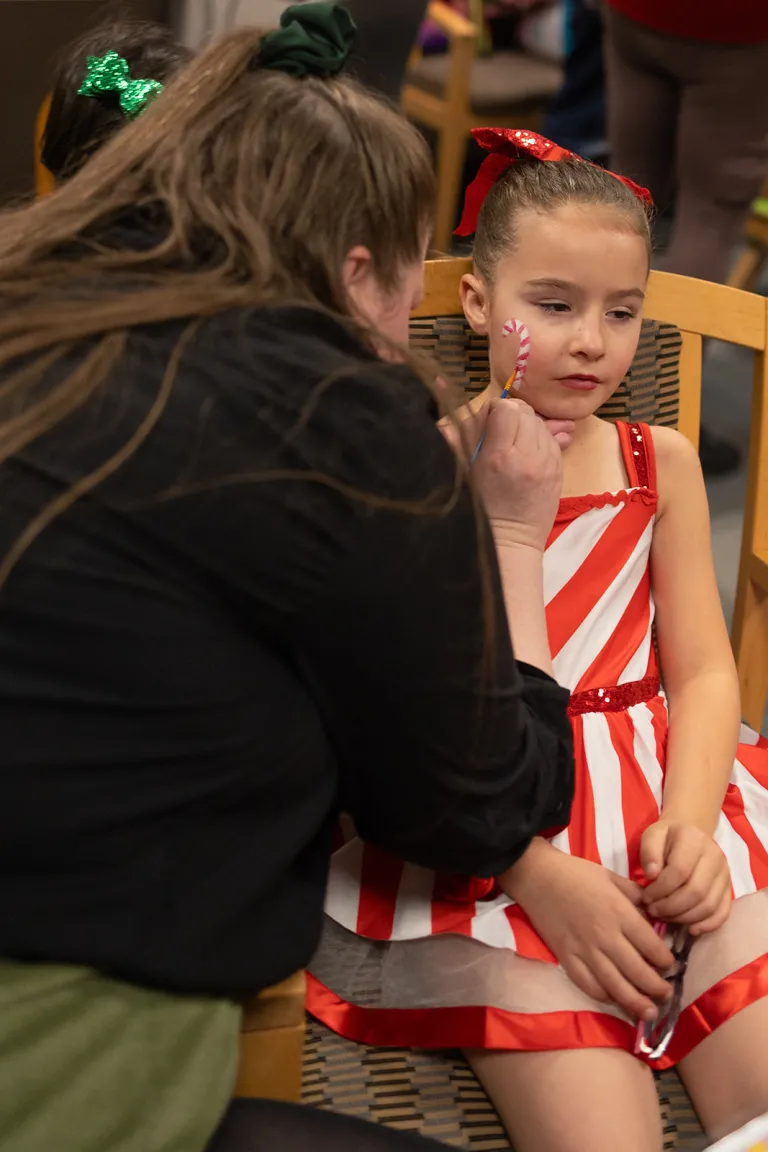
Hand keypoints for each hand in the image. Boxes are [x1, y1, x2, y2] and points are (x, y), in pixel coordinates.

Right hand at [473, 398, 565, 550]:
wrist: (511, 539)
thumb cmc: (480, 507)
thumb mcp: (465, 470)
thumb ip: (467, 434)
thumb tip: (475, 404)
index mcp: (498, 457)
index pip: (505, 409)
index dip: (495, 410)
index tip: (488, 422)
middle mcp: (527, 456)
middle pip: (525, 412)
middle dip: (511, 416)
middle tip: (500, 433)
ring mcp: (547, 463)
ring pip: (540, 423)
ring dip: (526, 427)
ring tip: (514, 445)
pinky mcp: (559, 469)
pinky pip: (551, 438)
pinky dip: (539, 439)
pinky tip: (527, 454)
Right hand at [500, 845, 673, 1020]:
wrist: (537, 875)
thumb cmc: (576, 873)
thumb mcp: (612, 877)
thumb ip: (636, 896)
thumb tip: (656, 913)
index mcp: (619, 913)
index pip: (651, 945)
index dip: (666, 961)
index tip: (672, 966)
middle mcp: (605, 936)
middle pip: (637, 971)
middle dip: (657, 988)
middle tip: (667, 995)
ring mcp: (584, 950)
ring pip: (615, 986)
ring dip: (635, 1002)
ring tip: (649, 1012)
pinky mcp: (566, 958)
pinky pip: (588, 985)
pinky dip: (604, 996)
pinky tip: (615, 1000)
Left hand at [640, 819, 731, 935]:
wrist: (690, 834)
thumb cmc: (667, 837)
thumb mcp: (652, 836)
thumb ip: (649, 852)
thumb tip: (652, 875)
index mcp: (693, 840)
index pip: (679, 871)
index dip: (660, 889)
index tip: (645, 897)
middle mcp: (715, 857)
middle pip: (695, 891)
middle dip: (670, 907)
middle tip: (653, 910)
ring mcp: (725, 874)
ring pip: (708, 905)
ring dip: (684, 917)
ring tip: (665, 917)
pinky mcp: (728, 889)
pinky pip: (722, 912)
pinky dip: (707, 925)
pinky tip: (691, 929)